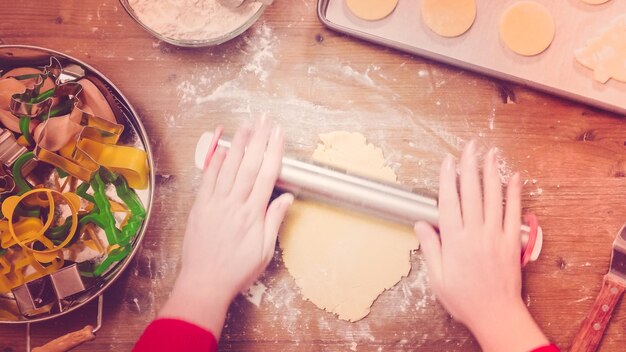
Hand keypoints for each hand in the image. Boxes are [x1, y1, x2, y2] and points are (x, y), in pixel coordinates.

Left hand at [159, 117, 292, 337]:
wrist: (205, 282)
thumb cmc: (237, 270)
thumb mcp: (264, 251)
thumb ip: (274, 220)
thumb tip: (286, 197)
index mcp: (252, 213)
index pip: (267, 175)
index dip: (274, 151)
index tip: (279, 134)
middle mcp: (234, 203)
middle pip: (249, 164)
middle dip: (258, 139)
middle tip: (265, 119)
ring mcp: (215, 202)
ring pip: (229, 166)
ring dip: (238, 143)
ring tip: (247, 124)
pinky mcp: (200, 206)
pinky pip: (208, 178)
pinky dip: (215, 161)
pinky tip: (222, 146)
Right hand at [414, 140, 548, 351]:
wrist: (496, 315)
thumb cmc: (465, 299)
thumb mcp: (437, 277)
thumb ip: (430, 248)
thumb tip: (421, 225)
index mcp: (455, 241)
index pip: (449, 201)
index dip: (448, 179)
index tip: (447, 162)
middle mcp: (476, 234)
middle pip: (472, 193)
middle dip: (470, 166)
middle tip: (469, 146)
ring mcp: (496, 236)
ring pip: (494, 198)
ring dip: (491, 173)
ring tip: (490, 153)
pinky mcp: (513, 242)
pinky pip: (515, 213)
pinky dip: (515, 194)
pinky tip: (514, 178)